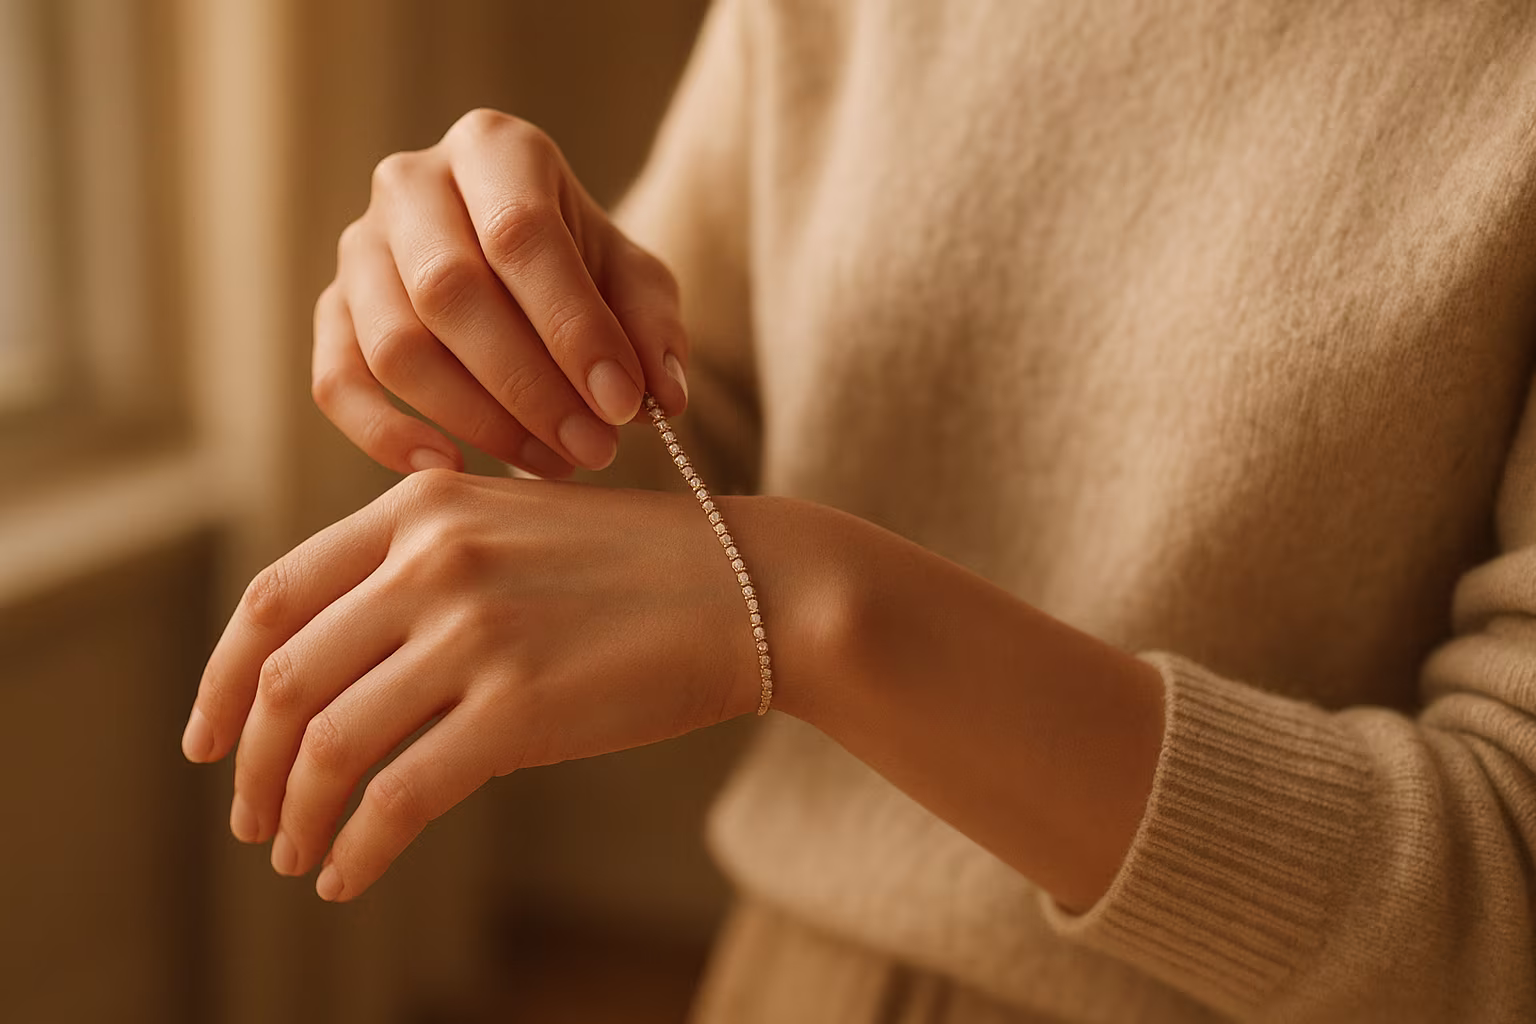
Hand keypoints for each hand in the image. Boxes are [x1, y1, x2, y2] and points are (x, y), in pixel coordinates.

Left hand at [179, 470, 829, 900]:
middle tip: (246, 815)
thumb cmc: (640, 566)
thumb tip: (334, 667)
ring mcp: (476, 633)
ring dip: (293, 813)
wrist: (752, 586)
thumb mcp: (514, 527)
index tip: (205, 739)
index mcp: (422, 508)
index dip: (220, 679)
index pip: (273, 598)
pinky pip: (399, 796)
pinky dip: (355, 846)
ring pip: (330, 743)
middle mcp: (433, 560)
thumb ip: (421, 569)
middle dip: (248, 762)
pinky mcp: (520, 709)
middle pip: (285, 678)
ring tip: (294, 852)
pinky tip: (347, 873)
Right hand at [312, 108, 690, 477]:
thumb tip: (661, 395)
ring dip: (477, 419)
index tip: (621, 403)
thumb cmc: (582, 267)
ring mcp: (359, 246)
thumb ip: (652, 327)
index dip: (572, 326)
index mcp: (493, 149)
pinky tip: (448, 466)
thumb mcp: (635, 280)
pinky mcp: (330, 310)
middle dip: (529, 385)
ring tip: (554, 461)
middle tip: (593, 448)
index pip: (520, 233)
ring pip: (395, 344)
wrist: (521, 269)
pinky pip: (336, 380)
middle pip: (449, 290)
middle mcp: (411, 184)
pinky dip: (384, 433)